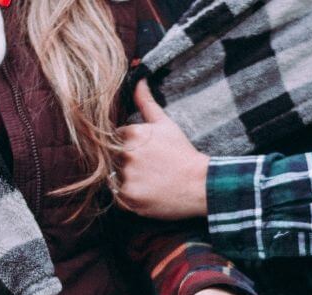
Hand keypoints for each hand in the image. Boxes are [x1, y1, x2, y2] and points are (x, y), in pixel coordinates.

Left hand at [115, 80, 208, 219]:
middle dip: (125, 163)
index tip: (142, 153)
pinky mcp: (129, 198)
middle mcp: (125, 155)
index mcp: (131, 134)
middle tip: (147, 169)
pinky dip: (130, 196)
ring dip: (127, 180)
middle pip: (112, 158)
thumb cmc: (182, 153)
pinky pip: (118, 198)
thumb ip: (146, 102)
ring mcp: (127, 178)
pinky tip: (147, 191)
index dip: (126, 146)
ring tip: (148, 180)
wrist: (199, 184)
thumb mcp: (165, 124)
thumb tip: (138, 79)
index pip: (114, 139)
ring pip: (114, 178)